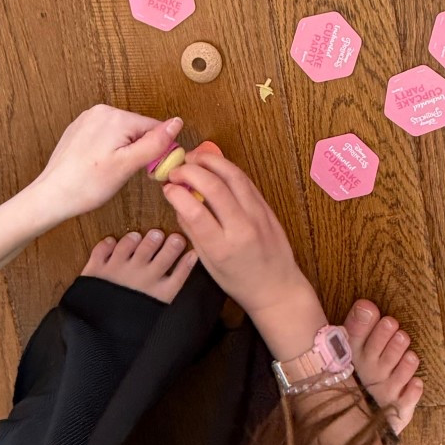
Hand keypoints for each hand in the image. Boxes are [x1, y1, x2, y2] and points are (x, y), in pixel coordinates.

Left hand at [29, 105, 183, 222]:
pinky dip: (107, 150)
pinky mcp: (79, 129)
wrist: (52, 195)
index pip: (153, 127)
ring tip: (109, 171)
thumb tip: (177, 122)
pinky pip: (105, 136)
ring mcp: (87, 119)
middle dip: (137, 150)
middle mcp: (100, 111)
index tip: (148, 170)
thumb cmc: (87, 184)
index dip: (156, 151)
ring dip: (123, 151)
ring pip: (122, 134)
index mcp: (115, 116)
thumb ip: (155, 142)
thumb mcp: (129, 165)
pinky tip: (98, 166)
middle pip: (137, 129)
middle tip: (125, 173)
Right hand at [160, 149, 324, 356]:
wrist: (277, 287)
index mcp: (222, 248)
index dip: (177, 193)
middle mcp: (242, 227)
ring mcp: (257, 214)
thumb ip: (192, 231)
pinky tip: (213, 165)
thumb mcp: (208, 264)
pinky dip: (227, 168)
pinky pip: (245, 180)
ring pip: (233, 175)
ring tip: (193, 158)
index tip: (167, 187)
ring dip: (210, 160)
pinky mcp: (267, 207)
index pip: (195, 211)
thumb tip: (178, 202)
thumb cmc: (239, 281)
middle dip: (190, 171)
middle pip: (214, 186)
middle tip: (176, 169)